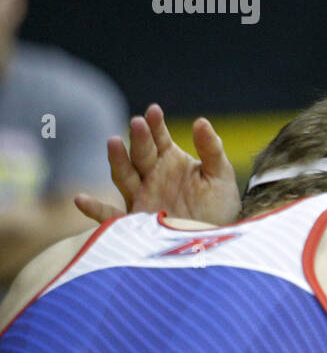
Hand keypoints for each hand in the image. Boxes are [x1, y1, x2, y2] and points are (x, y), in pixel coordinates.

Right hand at [74, 104, 241, 225]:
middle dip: (139, 138)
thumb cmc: (220, 207)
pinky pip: (110, 216)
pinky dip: (94, 210)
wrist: (216, 242)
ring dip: (118, 160)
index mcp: (170, 161)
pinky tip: (80, 200)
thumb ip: (211, 150)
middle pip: (141, 154)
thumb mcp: (220, 176)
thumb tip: (201, 121)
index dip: (155, 125)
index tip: (154, 110)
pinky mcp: (134, 223)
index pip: (159, 138)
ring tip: (114, 142)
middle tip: (137, 122)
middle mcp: (151, 176)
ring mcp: (141, 198)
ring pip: (124, 176)